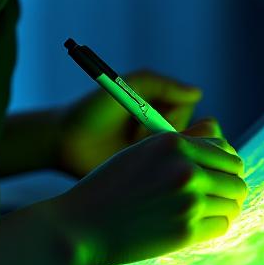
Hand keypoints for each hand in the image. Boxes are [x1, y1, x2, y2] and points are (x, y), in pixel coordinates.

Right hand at [52, 128, 247, 264]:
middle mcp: (185, 169)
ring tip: (209, 210)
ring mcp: (188, 201)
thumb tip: (219, 133)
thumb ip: (183, 142)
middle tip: (220, 194)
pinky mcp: (186, 232)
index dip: (226, 162)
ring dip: (226, 207)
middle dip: (231, 185)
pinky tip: (199, 223)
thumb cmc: (112, 184)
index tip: (220, 173)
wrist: (83, 224)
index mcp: (174, 143)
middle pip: (236, 177)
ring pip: (233, 203)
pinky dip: (215, 225)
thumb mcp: (144, 150)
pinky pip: (222, 226)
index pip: (225, 150)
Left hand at [55, 69, 205, 178]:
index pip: (191, 112)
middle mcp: (163, 134)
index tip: (145, 113)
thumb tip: (198, 93)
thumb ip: (163, 84)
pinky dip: (151, 169)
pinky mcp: (146, 180)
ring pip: (179, 157)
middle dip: (164, 133)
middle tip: (133, 131)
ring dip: (155, 150)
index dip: (174, 115)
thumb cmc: (94, 109)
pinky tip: (128, 163)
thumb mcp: (128, 87)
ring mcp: (155, 159)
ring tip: (128, 145)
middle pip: (191, 137)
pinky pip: (165, 178)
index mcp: (162, 109)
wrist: (65, 140)